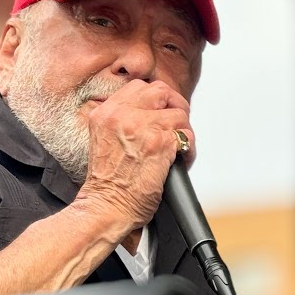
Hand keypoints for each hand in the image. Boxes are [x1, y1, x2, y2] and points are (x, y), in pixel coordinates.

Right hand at [76, 79, 194, 227]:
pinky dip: (190, 150)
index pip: (139, 87)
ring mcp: (141, 127)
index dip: (156, 98)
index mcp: (106, 113)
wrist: (105, 208)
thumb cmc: (107, 184)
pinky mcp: (159, 144)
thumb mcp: (104, 140)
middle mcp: (122, 115)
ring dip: (183, 132)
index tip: (161, 111)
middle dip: (174, 107)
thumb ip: (122, 122)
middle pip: (161, 91)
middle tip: (176, 125)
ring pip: (179, 114)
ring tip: (178, 149)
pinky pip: (187, 136)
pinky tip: (181, 160)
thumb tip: (151, 113)